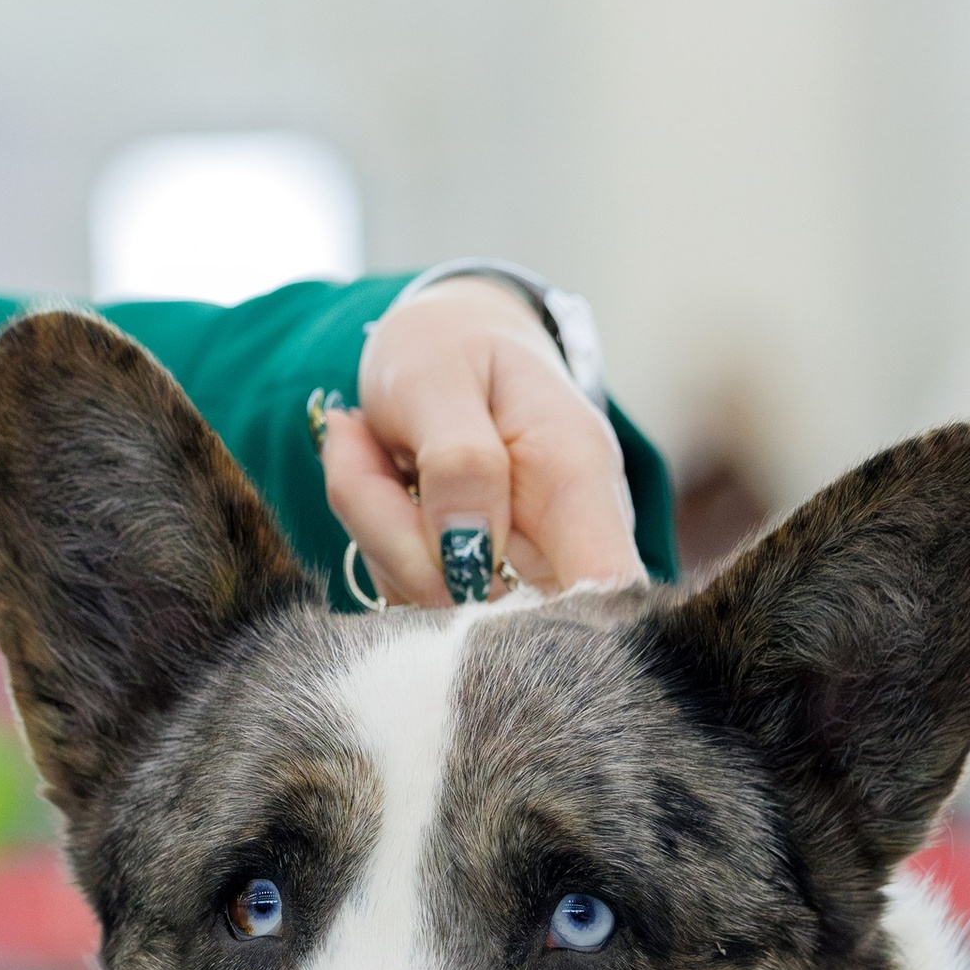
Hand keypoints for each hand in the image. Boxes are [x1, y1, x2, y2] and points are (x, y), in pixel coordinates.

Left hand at [321, 276, 644, 608]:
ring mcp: (512, 579)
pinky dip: (369, 540)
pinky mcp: (462, 594)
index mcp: (578, 480)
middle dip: (406, 556)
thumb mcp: (437, 375)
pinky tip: (375, 473)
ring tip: (368, 442)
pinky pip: (402, 600)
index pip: (606, 590)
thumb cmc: (451, 349)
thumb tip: (467, 555)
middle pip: (496, 620)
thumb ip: (457, 461)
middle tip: (363, 452)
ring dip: (376, 534)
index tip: (456, 572)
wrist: (446, 346)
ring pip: (435, 613)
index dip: (548, 622)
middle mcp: (558, 545)